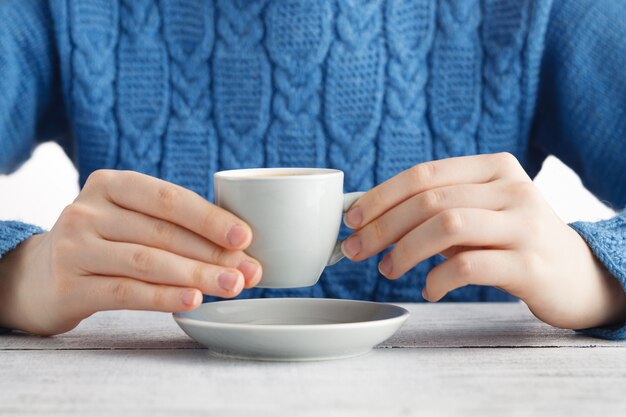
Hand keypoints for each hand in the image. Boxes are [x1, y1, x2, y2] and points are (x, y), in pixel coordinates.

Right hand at [0, 170, 261, 334]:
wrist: (43, 276)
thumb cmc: (107, 242)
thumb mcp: (131, 219)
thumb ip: (174, 224)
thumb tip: (242, 249)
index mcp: (111, 184)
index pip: (168, 198)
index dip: (210, 218)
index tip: (245, 237)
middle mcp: (88, 210)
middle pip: (162, 232)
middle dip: (213, 254)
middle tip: (250, 272)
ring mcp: (74, 247)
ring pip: (148, 262)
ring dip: (196, 276)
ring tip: (232, 287)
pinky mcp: (70, 285)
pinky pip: (127, 292)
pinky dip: (164, 297)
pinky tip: (193, 301)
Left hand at [341, 153, 625, 329]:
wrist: (577, 274)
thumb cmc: (511, 240)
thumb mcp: (480, 212)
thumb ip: (437, 209)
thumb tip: (368, 220)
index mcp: (494, 167)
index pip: (424, 174)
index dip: (381, 196)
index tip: (351, 219)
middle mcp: (512, 188)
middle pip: (430, 201)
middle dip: (382, 227)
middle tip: (355, 251)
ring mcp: (525, 224)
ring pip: (447, 226)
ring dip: (405, 250)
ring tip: (388, 270)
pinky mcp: (531, 264)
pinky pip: (470, 266)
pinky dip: (438, 279)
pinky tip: (429, 290)